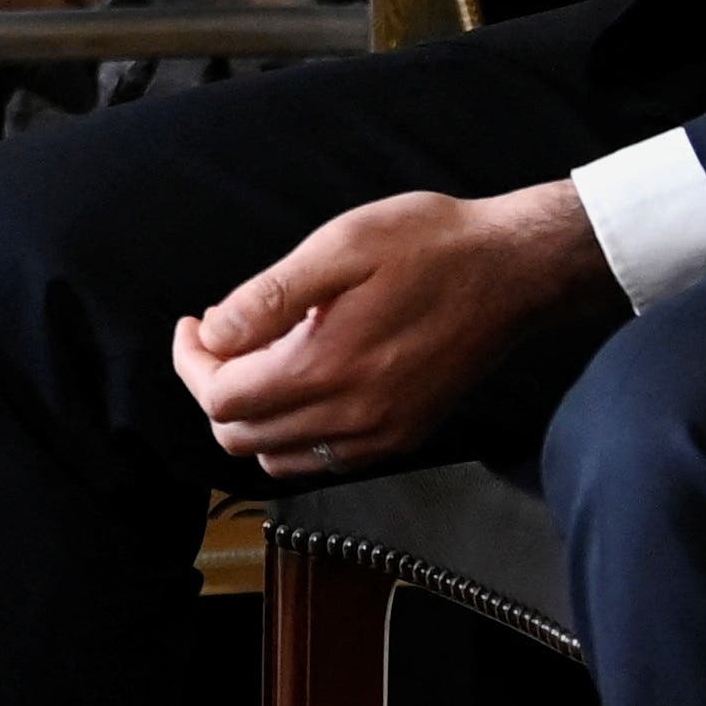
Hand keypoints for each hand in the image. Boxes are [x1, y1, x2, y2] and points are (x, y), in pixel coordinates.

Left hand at [167, 185, 609, 480]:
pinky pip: (323, 459)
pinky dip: (293, 431)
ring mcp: (382, 435)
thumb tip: (213, 332)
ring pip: (277, 456)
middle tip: (220, 336)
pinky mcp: (404, 436)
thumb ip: (268, 297)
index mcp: (328, 368)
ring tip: (261, 355)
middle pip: (240, 434)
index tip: (193, 325)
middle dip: (214, 386)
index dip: (191, 363)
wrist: (515, 270)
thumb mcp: (340, 246)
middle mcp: (353, 417)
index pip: (221, 398)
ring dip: (251, 413)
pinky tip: (304, 379)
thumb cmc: (432, 246)